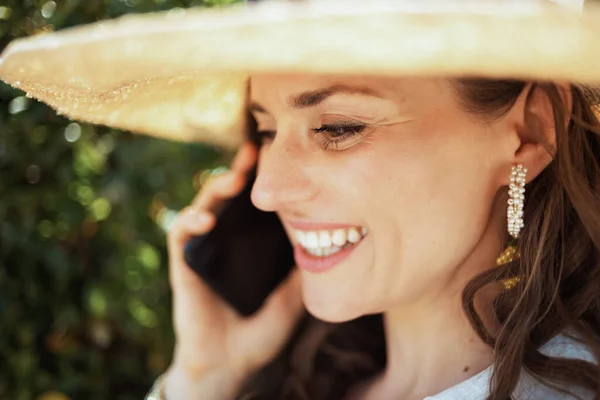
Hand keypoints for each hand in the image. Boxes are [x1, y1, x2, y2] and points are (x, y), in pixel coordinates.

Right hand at [164, 143, 303, 398]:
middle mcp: (226, 242)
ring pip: (204, 207)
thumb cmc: (261, 332)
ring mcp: (203, 250)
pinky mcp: (183, 265)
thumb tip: (334, 245)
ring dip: (215, 190)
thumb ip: (304, 272)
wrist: (231, 364)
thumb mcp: (292, 298)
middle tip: (254, 153)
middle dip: (239, 172)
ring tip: (233, 180)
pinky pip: (180, 236)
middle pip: (229, 198)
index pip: (254, 204)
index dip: (262, 181)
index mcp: (250, 246)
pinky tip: (206, 219)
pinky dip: (190, 222)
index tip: (277, 157)